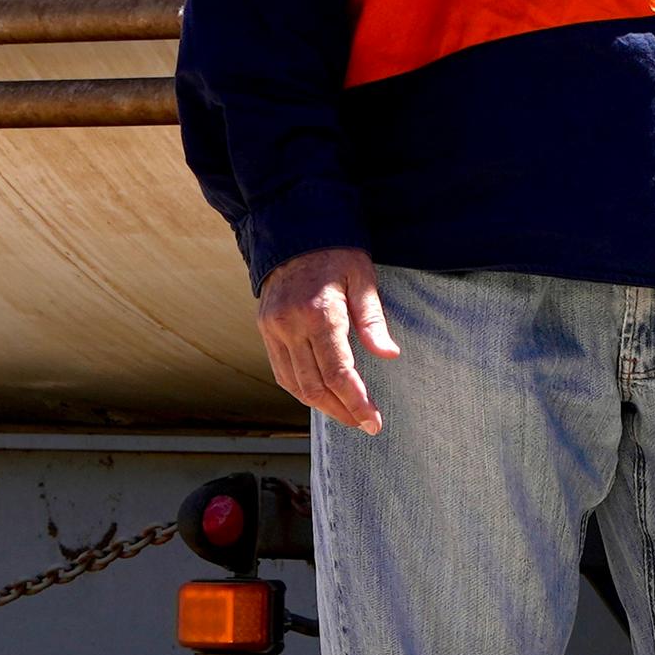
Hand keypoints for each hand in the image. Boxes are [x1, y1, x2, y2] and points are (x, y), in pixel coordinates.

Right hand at [255, 247, 396, 433]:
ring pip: (295, 385)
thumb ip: (373, 319)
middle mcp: (292, 325)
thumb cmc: (336, 253)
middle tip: (365, 423)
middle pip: (316, 386)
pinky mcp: (265, 329)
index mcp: (320, 313)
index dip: (357, 402)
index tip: (373, 421)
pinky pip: (281, 371)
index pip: (339, 373)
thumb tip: (389, 355)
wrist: (294, 230)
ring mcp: (274, 329)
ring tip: (346, 414)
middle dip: (342, 411)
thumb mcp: (363, 278)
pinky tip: (320, 396)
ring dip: (321, 406)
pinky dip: (300, 390)